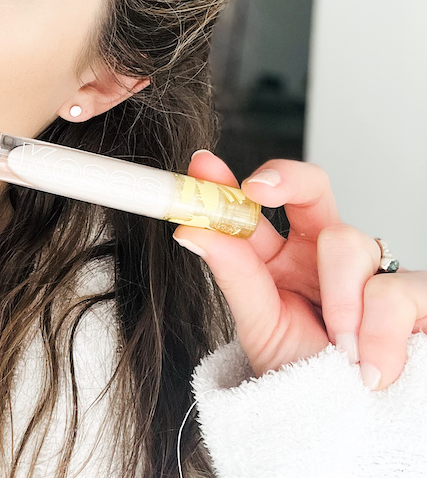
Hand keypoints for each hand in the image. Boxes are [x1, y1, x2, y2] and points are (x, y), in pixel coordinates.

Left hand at [173, 151, 426, 389]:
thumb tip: (191, 229)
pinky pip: (396, 289)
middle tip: (259, 189)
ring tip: (337, 346)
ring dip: (338, 298)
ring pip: (348, 242)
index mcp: (279, 260)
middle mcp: (321, 256)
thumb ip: (232, 274)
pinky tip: (368, 363)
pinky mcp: (413, 295)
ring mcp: (368, 270)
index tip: (203, 168)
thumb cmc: (303, 378)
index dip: (228, 182)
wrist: (346, 429)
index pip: (254, 210)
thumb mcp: (260, 327)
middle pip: (311, 188)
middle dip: (286, 178)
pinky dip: (378, 331)